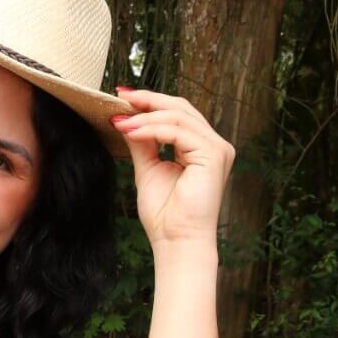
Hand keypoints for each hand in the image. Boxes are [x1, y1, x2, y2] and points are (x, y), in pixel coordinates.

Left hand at [110, 87, 235, 248]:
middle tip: (120, 98)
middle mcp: (214, 145)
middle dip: (148, 100)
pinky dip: (151, 129)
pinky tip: (131, 132)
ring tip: (120, 122)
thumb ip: (141, 143)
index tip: (122, 97)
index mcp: (201, 147)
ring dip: (145, 117)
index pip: (177, 114)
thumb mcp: (147, 168)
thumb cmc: (164, 214)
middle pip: (180, 108)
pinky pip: (178, 132)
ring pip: (178, 117)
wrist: (175, 240)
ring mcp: (216, 149)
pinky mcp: (213, 155)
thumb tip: (126, 120)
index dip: (150, 102)